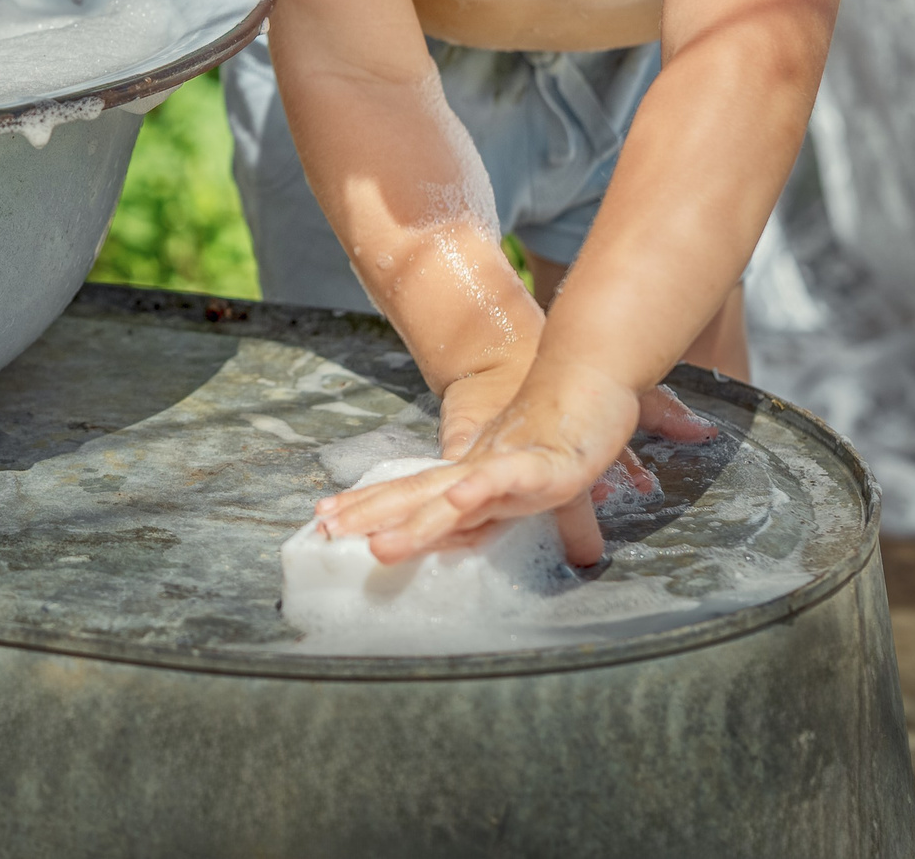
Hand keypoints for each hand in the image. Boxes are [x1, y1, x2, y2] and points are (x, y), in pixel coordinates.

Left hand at [314, 370, 713, 566]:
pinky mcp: (546, 465)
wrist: (591, 369)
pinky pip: (507, 478)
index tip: (324, 518)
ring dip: (416, 521)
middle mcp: (479, 470)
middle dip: (370, 514)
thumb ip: (497, 499)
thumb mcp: (521, 469)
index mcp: (469, 473)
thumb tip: (466, 518)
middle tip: (323, 529)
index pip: (411, 494)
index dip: (369, 505)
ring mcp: (508, 467)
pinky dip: (481, 488)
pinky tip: (457, 498)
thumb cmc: (559, 422)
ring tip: (378, 545)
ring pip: (453, 497)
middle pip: (416, 495)